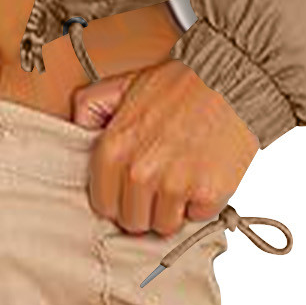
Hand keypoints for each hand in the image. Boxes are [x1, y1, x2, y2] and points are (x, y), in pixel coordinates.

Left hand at [71, 59, 258, 237]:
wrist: (231, 78)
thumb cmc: (178, 82)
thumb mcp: (120, 85)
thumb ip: (89, 108)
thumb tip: (73, 134)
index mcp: (113, 149)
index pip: (103, 206)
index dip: (119, 197)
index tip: (132, 185)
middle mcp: (139, 172)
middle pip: (133, 222)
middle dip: (145, 206)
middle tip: (161, 179)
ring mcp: (175, 186)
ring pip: (164, 226)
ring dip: (173, 208)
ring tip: (182, 175)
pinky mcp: (208, 194)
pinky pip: (197, 218)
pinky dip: (202, 202)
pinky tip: (203, 174)